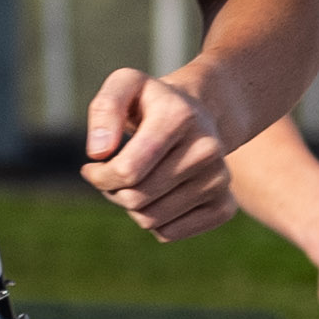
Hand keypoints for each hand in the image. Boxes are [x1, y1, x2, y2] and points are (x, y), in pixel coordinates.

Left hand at [86, 67, 233, 240]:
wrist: (200, 114)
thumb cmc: (152, 103)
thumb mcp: (125, 85)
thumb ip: (105, 109)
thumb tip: (98, 152)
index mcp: (180, 116)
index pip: (128, 171)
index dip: (100, 176)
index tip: (93, 166)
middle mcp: (206, 149)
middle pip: (137, 199)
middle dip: (113, 191)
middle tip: (114, 174)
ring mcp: (220, 179)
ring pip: (151, 220)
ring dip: (131, 207)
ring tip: (136, 183)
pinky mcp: (224, 205)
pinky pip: (169, 233)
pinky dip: (153, 222)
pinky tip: (157, 196)